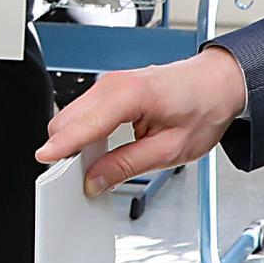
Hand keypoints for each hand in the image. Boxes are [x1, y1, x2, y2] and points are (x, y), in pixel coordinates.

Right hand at [37, 47, 248, 196]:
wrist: (219, 83)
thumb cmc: (203, 108)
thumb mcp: (170, 150)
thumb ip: (127, 165)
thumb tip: (96, 179)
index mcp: (130, 95)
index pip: (83, 124)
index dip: (62, 146)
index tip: (45, 160)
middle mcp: (112, 84)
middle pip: (67, 119)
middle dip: (66, 149)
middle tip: (78, 176)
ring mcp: (108, 84)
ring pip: (71, 115)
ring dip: (74, 141)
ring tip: (95, 164)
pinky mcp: (109, 89)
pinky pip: (83, 112)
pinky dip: (83, 132)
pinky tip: (100, 148)